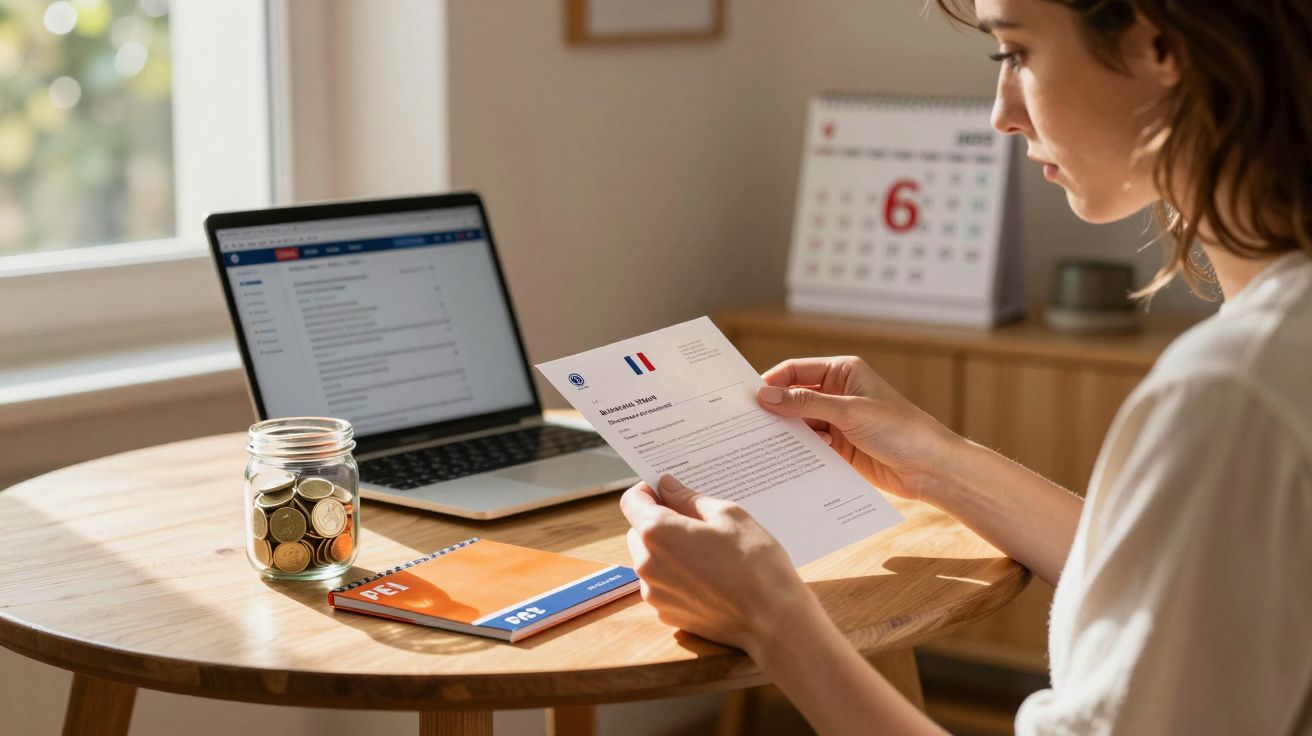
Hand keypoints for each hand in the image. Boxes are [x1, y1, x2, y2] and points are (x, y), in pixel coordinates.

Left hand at [619, 475, 818, 654]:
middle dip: (659, 522)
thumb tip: (667, 486)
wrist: (772, 619)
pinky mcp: (666, 613)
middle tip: (696, 523)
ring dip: (667, 551)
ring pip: (649, 559)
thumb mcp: (728, 515)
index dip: (648, 491)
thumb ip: (689, 498)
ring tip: (706, 553)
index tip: (668, 491)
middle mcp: (646, 564)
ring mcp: (654, 593)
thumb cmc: (755, 563)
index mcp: (657, 532)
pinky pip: (661, 585)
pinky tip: (707, 577)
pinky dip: (676, 576)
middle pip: (638, 531)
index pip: (632, 501)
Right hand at [756, 356, 959, 502]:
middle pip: (794, 398)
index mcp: (843, 372)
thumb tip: (766, 396)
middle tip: (746, 422)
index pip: (797, 371)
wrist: (930, 468)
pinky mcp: (838, 448)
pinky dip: (797, 451)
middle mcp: (838, 394)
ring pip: (799, 423)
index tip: (749, 398)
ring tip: (760, 443)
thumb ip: (805, 404)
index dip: (773, 382)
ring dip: (785, 433)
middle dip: (775, 409)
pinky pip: (809, 446)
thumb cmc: (900, 429)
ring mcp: (837, 422)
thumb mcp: (849, 412)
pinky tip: (782, 459)